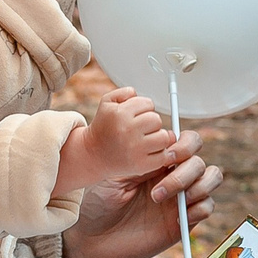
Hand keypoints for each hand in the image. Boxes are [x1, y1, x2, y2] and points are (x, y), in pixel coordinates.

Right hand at [56, 88, 179, 195]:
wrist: (93, 154)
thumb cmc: (104, 127)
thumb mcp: (107, 103)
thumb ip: (126, 92)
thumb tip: (147, 101)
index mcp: (120, 114)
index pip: (148, 104)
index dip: (144, 109)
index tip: (136, 116)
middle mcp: (127, 131)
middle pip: (157, 120)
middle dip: (151, 123)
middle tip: (141, 129)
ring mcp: (134, 149)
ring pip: (164, 137)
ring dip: (158, 138)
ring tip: (146, 140)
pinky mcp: (140, 165)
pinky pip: (163, 156)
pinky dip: (159, 153)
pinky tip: (148, 152)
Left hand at [63, 129, 222, 257]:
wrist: (91, 239)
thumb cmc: (96, 203)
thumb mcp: (113, 174)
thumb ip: (140, 158)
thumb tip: (167, 144)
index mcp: (156, 160)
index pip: (186, 142)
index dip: (184, 145)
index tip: (166, 157)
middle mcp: (172, 175)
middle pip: (199, 160)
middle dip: (185, 172)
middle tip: (157, 191)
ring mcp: (180, 198)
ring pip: (211, 177)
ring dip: (198, 186)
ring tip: (167, 201)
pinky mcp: (184, 221)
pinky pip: (207, 207)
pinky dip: (199, 208)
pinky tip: (177, 217)